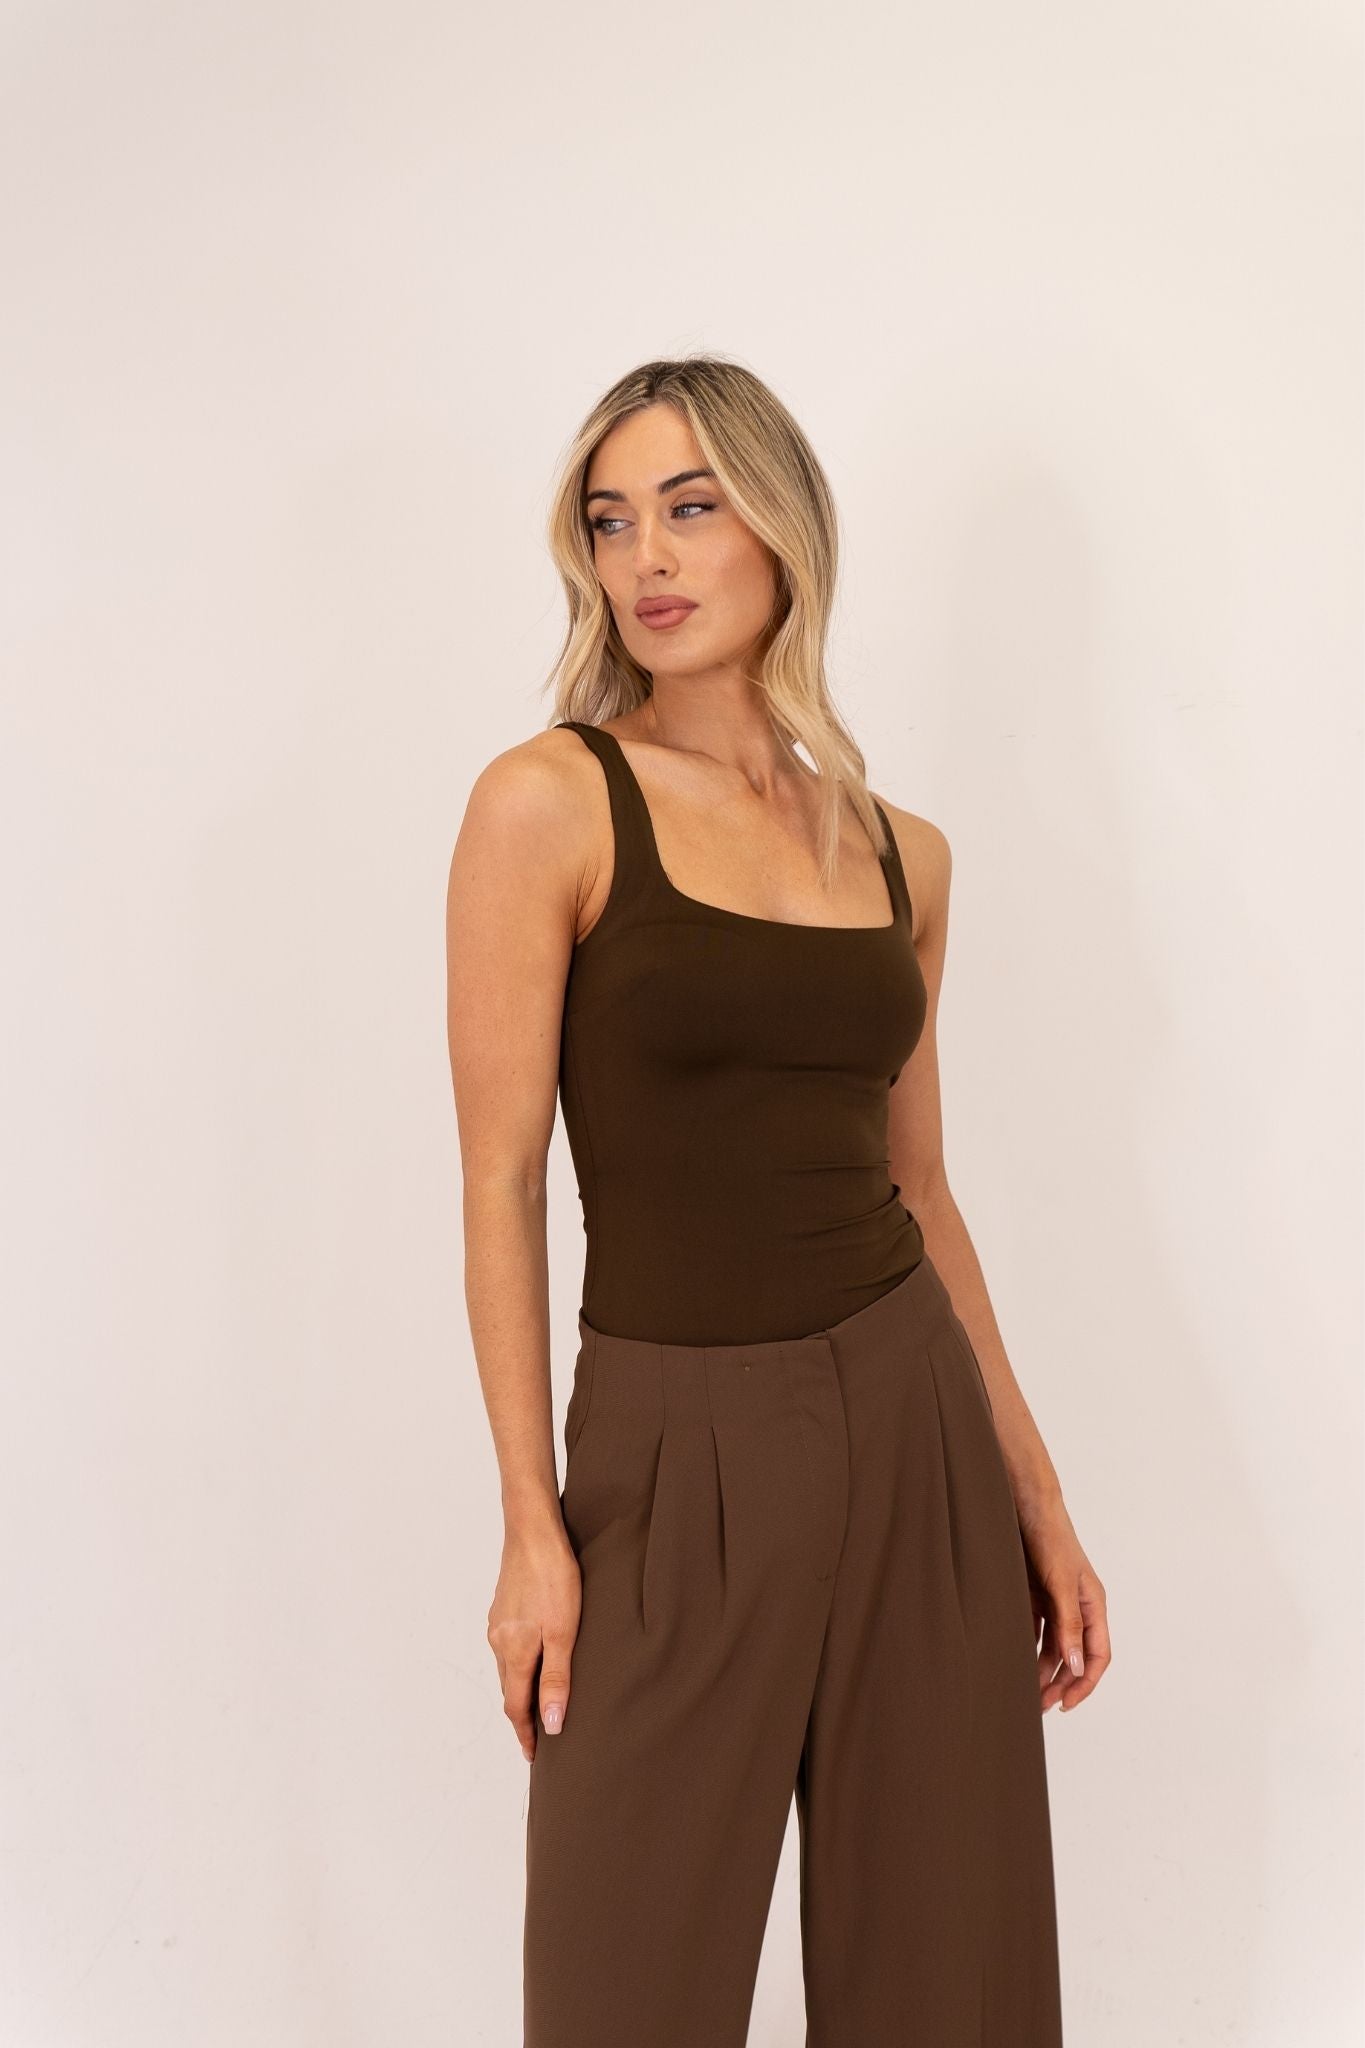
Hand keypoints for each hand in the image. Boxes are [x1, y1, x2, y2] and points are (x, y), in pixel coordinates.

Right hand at [486, 1519, 582, 1761]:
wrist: (533, 1530)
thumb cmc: (554, 1577)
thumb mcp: (564, 1631)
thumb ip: (556, 1679)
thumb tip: (551, 1725)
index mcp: (513, 1651)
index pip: (516, 1706)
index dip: (526, 1733)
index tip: (534, 1756)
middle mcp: (498, 1640)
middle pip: (509, 1689)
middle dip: (522, 1716)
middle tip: (538, 1738)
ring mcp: (497, 1622)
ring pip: (508, 1667)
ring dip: (520, 1689)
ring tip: (538, 1703)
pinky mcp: (502, 1606)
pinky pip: (508, 1646)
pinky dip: (519, 1664)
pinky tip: (534, 1659)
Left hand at [1016, 1494, 1110, 1713]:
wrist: (1024, 1504)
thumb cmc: (1051, 1538)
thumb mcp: (1061, 1583)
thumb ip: (1068, 1624)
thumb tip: (1074, 1665)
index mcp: (1093, 1605)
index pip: (1097, 1655)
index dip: (1084, 1682)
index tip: (1066, 1703)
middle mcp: (1076, 1607)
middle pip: (1073, 1656)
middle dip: (1061, 1683)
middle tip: (1040, 1706)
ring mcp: (1054, 1602)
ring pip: (1052, 1647)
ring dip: (1042, 1670)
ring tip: (1025, 1692)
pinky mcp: (1033, 1595)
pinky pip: (1033, 1631)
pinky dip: (1026, 1648)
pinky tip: (1013, 1662)